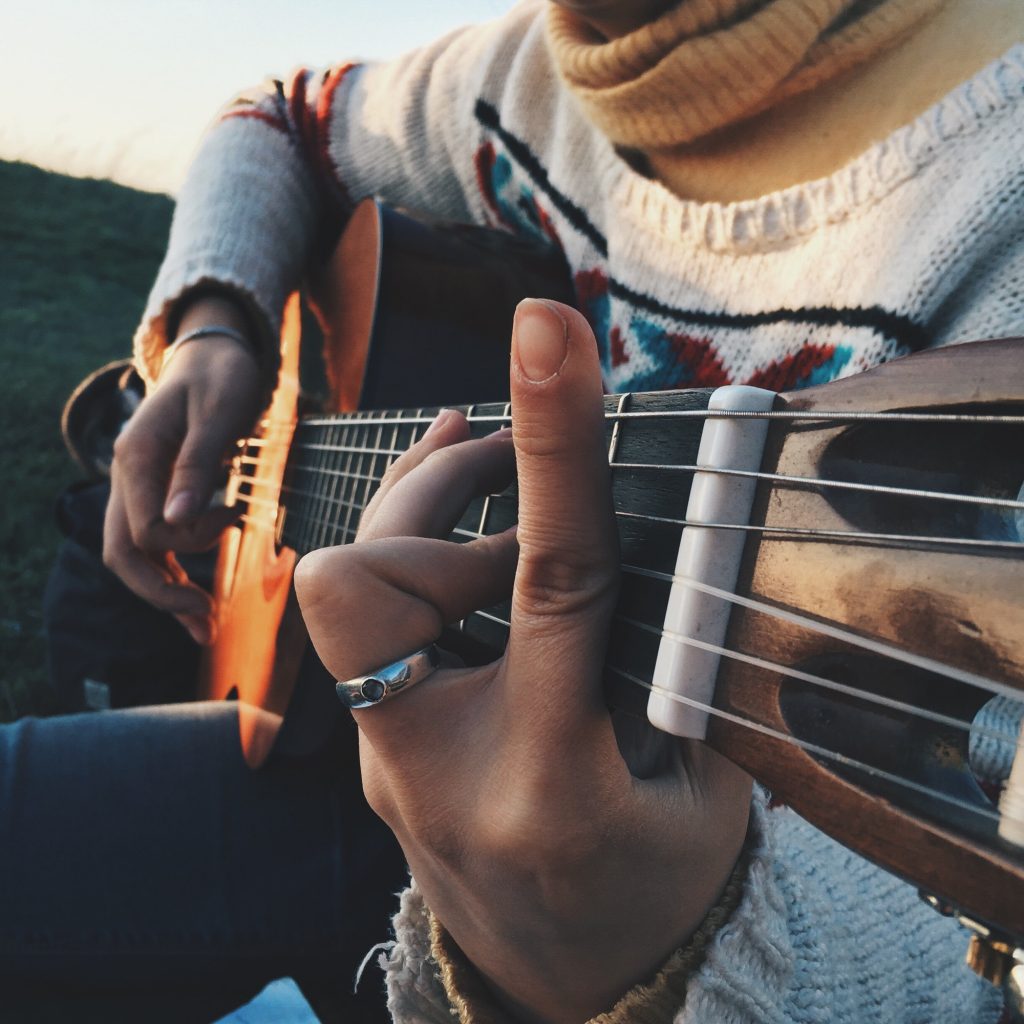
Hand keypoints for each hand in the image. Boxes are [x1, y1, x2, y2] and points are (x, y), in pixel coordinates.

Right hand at [103, 296, 262, 644]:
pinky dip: (170, 573)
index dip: (183, 545)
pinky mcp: (155, 494)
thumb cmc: (221, 377)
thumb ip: (196, 465)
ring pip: (132, 554)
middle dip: (160, 592)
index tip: (229, 523)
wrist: (214, 354)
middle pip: (122, 551)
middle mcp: (127, 477)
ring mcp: (137, 488)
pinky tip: (196, 599)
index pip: (144, 527)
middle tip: (205, 623)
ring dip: (164, 592)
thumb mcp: (219, 413)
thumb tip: (177, 520)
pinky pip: (151, 544)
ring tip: (203, 629)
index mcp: (137, 458)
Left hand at [295, 300, 751, 1023]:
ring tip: (485, 453)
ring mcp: (386, 758)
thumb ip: (682, 661)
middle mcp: (436, 764)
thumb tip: (674, 534)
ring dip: (421, 511)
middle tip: (522, 453)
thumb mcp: (705, 784)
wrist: (566, 983)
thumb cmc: (652, 888)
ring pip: (348, 591)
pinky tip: (451, 518)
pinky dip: (407, 560)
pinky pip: (359, 626)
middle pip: (385, 576)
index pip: (550, 580)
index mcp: (550, 776)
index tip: (546, 332)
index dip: (553, 446)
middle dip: (450, 495)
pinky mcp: (375, 747)